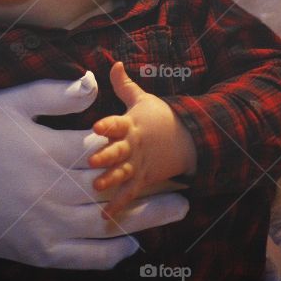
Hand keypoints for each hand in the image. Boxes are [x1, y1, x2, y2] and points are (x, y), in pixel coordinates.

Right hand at [0, 71, 189, 269]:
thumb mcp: (8, 103)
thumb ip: (54, 93)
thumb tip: (94, 81)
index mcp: (48, 151)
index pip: (104, 149)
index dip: (134, 144)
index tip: (160, 138)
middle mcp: (53, 192)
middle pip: (116, 188)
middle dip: (154, 183)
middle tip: (185, 178)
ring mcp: (48, 226)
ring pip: (107, 223)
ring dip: (146, 218)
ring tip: (177, 209)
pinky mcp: (39, 250)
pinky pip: (83, 258)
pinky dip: (111, 254)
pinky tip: (133, 246)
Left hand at [89, 61, 197, 218]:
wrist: (188, 139)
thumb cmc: (160, 116)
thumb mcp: (142, 99)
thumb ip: (123, 85)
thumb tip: (114, 63)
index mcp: (131, 124)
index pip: (117, 123)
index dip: (107, 124)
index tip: (95, 126)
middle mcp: (133, 145)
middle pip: (118, 150)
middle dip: (106, 156)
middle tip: (92, 160)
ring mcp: (139, 164)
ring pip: (123, 173)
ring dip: (111, 180)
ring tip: (97, 186)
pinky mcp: (144, 180)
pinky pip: (130, 195)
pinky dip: (118, 206)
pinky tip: (104, 218)